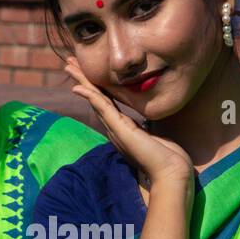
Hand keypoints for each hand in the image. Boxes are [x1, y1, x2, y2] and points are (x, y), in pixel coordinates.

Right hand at [64, 57, 193, 192]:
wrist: (171, 174)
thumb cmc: (168, 158)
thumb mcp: (155, 138)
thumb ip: (148, 130)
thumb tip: (148, 125)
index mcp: (123, 130)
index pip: (105, 103)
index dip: (95, 87)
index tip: (86, 75)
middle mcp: (115, 129)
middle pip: (95, 99)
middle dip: (83, 80)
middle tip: (69, 65)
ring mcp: (116, 130)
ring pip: (95, 100)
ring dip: (82, 82)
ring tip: (69, 67)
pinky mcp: (120, 130)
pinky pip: (102, 108)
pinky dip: (90, 96)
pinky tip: (78, 87)